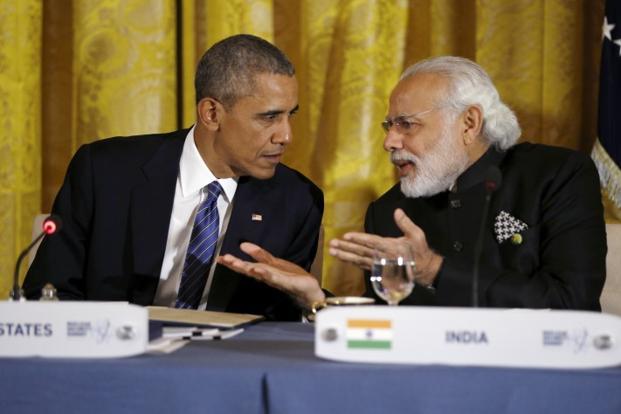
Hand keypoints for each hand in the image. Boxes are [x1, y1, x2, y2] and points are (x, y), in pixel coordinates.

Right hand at [217, 242, 324, 309]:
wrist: (310, 291)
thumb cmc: (292, 277)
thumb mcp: (274, 262)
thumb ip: (260, 254)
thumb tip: (243, 245)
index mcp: (264, 271)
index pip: (246, 265)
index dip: (233, 262)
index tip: (220, 258)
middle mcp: (268, 277)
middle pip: (250, 270)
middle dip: (237, 265)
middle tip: (223, 260)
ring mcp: (277, 280)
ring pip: (260, 274)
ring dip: (248, 269)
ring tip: (237, 264)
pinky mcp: (288, 283)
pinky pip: (276, 278)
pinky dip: (267, 274)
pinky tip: (259, 270)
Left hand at [328, 208, 442, 286]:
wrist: (423, 270)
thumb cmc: (419, 251)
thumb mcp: (416, 235)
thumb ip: (405, 223)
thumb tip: (397, 211)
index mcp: (390, 247)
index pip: (371, 242)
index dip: (358, 239)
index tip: (346, 236)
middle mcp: (382, 257)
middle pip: (361, 251)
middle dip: (345, 247)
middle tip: (332, 244)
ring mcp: (379, 265)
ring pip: (358, 259)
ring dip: (344, 255)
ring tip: (332, 251)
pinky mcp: (378, 270)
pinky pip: (362, 266)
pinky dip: (351, 262)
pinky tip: (342, 258)